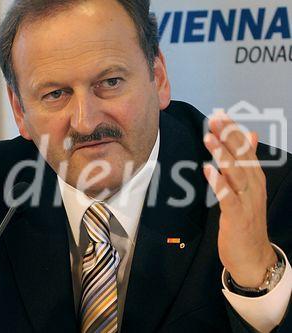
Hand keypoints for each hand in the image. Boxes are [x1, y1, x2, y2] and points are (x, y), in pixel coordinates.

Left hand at [203, 112, 276, 287]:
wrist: (253, 256)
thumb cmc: (247, 220)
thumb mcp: (249, 188)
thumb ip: (247, 162)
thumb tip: (251, 135)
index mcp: (255, 178)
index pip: (245, 149)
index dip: (233, 132)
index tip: (220, 114)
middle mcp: (254, 186)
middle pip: (241, 157)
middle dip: (228, 137)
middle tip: (214, 118)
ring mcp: (247, 201)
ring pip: (236, 174)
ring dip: (222, 155)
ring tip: (208, 138)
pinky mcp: (238, 217)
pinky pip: (228, 197)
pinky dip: (219, 183)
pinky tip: (208, 170)